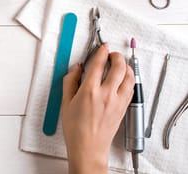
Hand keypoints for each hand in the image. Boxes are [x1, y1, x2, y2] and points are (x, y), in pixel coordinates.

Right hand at [61, 45, 134, 173]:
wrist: (88, 148)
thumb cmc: (76, 129)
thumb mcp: (66, 102)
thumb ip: (70, 81)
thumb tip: (76, 68)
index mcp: (89, 91)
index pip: (99, 64)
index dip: (101, 52)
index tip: (103, 47)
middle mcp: (106, 94)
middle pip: (119, 67)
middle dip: (117, 56)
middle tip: (112, 54)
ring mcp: (117, 101)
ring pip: (129, 77)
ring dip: (126, 67)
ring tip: (120, 64)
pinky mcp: (123, 108)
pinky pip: (131, 89)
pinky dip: (129, 80)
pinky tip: (123, 80)